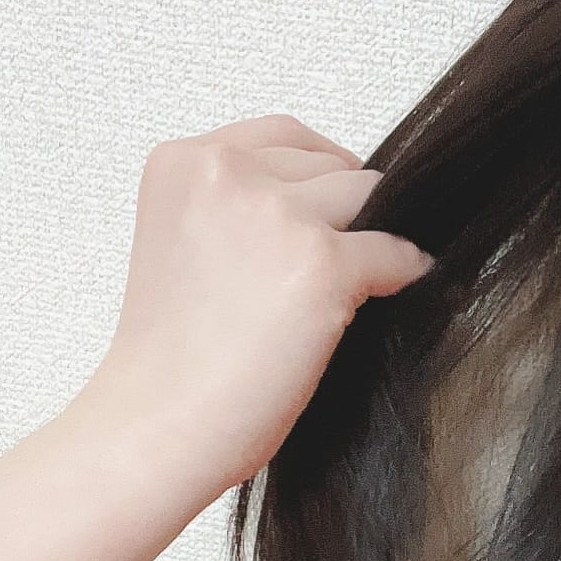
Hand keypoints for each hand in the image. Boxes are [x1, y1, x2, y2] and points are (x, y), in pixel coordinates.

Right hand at [80, 113, 434, 493]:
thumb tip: (327, 204)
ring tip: (355, 283)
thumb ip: (236, 207)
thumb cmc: (168, 359)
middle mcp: (227, 172)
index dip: (316, 173)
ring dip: (365, 239)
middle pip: (328, 166)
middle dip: (339, 210)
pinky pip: (394, 252)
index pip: (282, 138)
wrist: (157, 423)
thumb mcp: (183, 244)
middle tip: (333, 262)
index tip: (331, 205)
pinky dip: (403, 271)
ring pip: (365, 198)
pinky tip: (399, 287)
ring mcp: (276, 215)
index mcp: (183, 161)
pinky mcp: (322, 265)